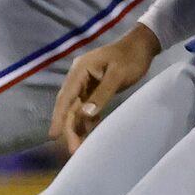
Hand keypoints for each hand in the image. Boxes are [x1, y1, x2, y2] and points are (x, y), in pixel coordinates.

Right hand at [52, 28, 157, 153]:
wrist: (141, 45)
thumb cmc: (130, 58)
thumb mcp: (117, 76)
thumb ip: (101, 95)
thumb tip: (85, 114)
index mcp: (79, 71)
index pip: (66, 98)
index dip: (59, 117)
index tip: (53, 136)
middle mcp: (78, 77)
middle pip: (68, 105)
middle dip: (68, 127)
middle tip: (71, 149)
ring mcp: (85, 83)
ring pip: (76, 108)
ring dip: (76, 126)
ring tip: (77, 147)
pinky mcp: (94, 88)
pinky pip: (86, 106)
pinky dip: (86, 120)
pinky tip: (87, 133)